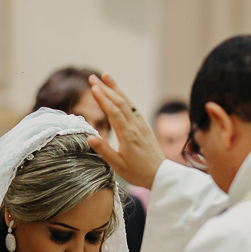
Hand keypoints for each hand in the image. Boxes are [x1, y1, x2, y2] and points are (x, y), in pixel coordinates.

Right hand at [86, 73, 165, 189]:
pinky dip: (124, 97)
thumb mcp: (118, 166)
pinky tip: (118, 93)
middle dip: (105, 88)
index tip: (93, 87)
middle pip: (119, 103)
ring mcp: (141, 125)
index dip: (103, 99)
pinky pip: (132, 108)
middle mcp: (135, 127)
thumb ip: (104, 150)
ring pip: (127, 102)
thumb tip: (90, 137)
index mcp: (127, 136)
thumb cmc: (138, 173)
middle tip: (92, 77)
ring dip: (115, 88)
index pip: (113, 113)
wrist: (160, 175)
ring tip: (105, 76)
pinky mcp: (144, 126)